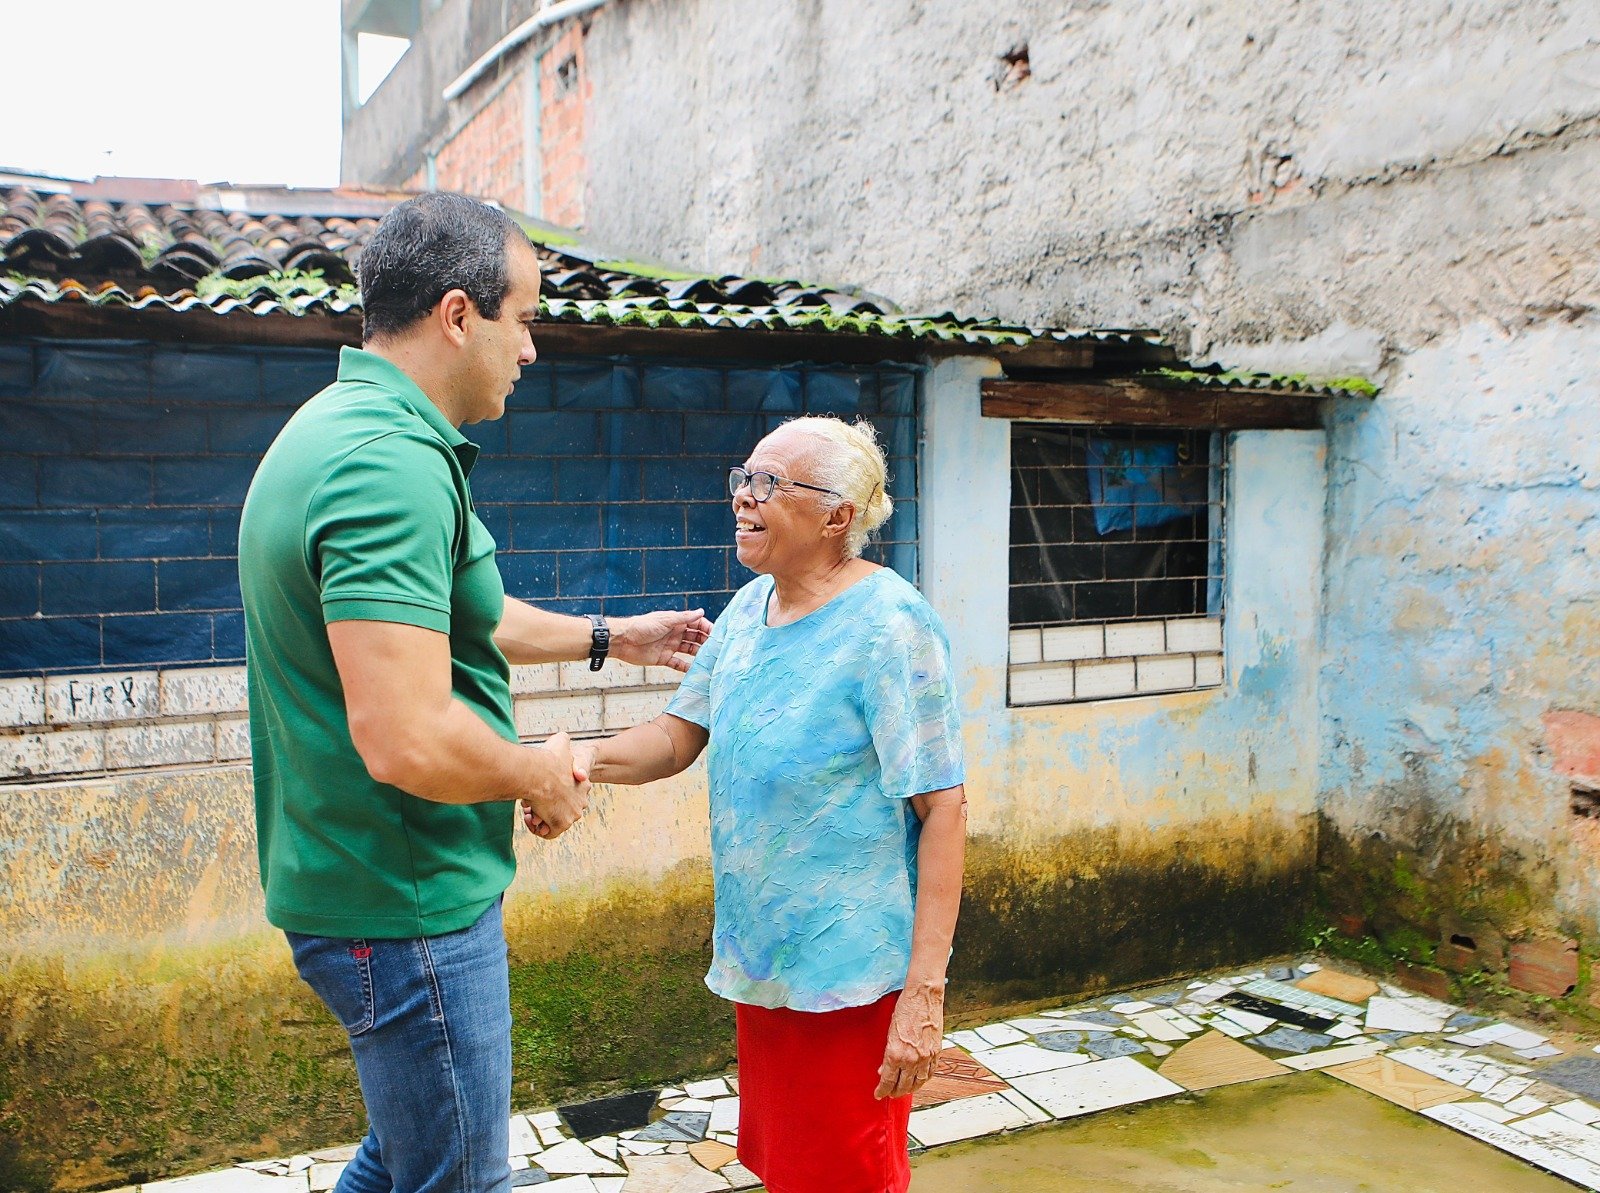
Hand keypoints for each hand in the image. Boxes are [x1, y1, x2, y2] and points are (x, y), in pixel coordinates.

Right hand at [520, 731, 589, 839]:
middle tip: (530, 801)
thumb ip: (563, 741)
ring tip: (528, 808)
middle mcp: (581, 801)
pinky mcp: (562, 824)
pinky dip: (538, 828)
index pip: (568, 792)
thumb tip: (562, 738)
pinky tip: (529, 816)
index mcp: (583, 785)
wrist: (540, 772)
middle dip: (544, 806)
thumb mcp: (560, 742)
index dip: (552, 791)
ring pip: (553, 820)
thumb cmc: (548, 757)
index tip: (539, 788)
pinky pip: (549, 833)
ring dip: (539, 816)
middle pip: (560, 808)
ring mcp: (573, 814)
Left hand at [610, 609, 712, 671]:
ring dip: (699, 655)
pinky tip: (695, 671)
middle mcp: (675, 633)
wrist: (622, 641)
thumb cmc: (642, 626)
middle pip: (695, 638)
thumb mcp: (665, 620)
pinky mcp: (663, 658)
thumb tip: (701, 611)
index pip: (697, 624)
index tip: (717, 635)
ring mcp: (670, 646)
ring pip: (689, 650)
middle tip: (717, 649)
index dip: (707, 628)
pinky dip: (686, 668)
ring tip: (710, 661)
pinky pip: (678, 664)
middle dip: (706, 642)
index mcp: (676, 622)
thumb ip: (684, 618)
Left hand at [875, 979, 945, 1099]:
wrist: (923, 997)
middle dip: (894, 1092)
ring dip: (909, 1089)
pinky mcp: (936, 1052)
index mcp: (895, 1054)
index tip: (878, 1094)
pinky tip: (919, 1081)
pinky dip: (924, 1080)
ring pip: (918, 1083)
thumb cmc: (904, 1010)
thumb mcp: (890, 1032)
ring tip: (904, 1090)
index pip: (888, 1081)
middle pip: (902, 1086)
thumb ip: (887, 1054)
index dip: (882, 1090)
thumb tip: (884, 1069)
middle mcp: (911, 1060)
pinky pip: (930, 1073)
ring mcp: (925, 1057)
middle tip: (890, 1094)